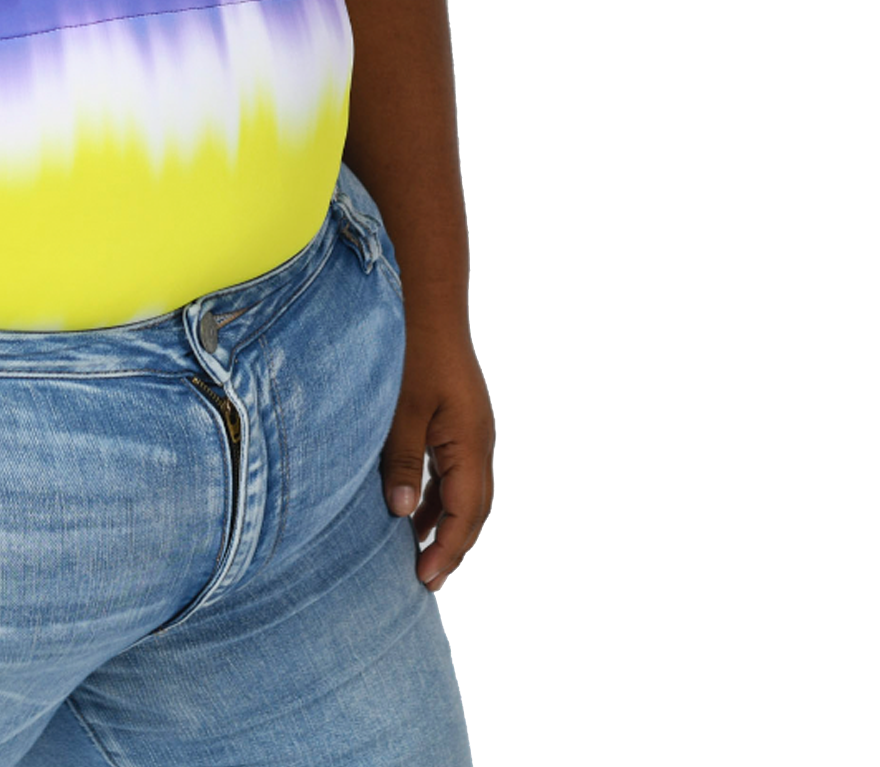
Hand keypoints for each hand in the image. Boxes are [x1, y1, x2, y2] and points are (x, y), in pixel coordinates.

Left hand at [380, 315, 494, 591]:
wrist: (428, 301)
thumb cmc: (412, 351)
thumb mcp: (401, 410)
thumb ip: (402, 462)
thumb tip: (401, 514)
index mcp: (471, 444)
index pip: (467, 513)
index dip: (448, 549)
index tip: (427, 578)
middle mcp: (479, 440)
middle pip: (474, 508)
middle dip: (452, 545)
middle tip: (425, 577)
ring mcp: (472, 429)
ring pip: (466, 490)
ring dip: (445, 521)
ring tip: (418, 551)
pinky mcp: (458, 418)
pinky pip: (455, 469)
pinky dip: (439, 494)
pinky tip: (414, 506)